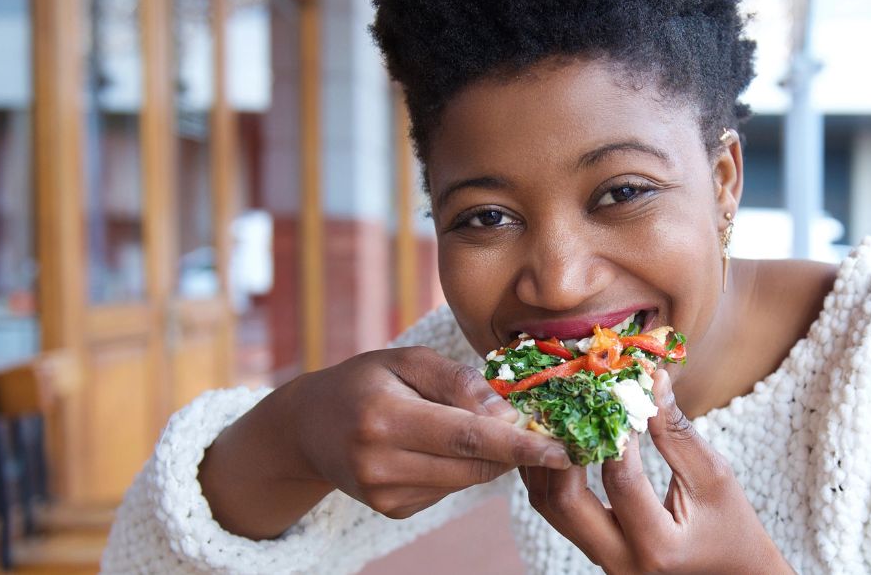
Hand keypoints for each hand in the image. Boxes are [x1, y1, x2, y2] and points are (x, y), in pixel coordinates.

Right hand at [201, 346, 570, 538]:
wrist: (309, 426)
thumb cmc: (366, 380)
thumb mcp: (406, 360)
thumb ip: (457, 381)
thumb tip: (505, 413)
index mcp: (384, 417)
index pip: (466, 437)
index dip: (519, 445)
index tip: (561, 449)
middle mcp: (380, 463)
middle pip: (473, 465)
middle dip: (514, 448)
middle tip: (539, 425)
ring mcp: (385, 494)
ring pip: (466, 481)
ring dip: (490, 457)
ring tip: (479, 425)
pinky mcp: (392, 510)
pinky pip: (449, 489)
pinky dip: (461, 467)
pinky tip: (440, 445)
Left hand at [519, 370, 793, 573]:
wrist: (732, 573)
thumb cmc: (731, 526)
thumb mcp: (714, 477)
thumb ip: (677, 432)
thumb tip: (652, 379)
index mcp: (658, 546)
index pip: (621, 480)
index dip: (616, 431)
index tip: (618, 393)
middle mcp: (621, 561)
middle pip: (565, 501)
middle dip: (563, 448)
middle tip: (571, 404)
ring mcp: (602, 560)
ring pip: (550, 507)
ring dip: (547, 459)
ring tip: (555, 416)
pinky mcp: (593, 549)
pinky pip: (558, 510)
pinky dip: (552, 473)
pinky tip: (558, 440)